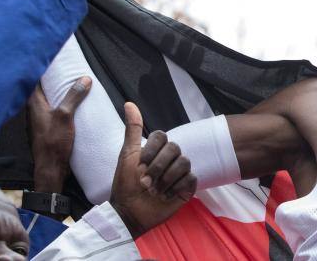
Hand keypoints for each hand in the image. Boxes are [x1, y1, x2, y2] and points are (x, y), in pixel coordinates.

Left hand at [27, 78, 91, 196]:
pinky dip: (61, 104)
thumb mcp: (65, 116)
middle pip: (42, 89)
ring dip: (58, 92)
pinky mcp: (46, 129)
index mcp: (34, 104)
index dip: (45, 69)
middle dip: (53, 79)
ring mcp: (39, 120)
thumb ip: (74, 96)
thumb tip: (84, 79)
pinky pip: (53, 110)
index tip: (57, 60)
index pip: (36, 80)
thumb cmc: (54, 142)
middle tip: (68, 69)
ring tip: (73, 84)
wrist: (50, 169)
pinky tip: (72, 105)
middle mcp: (34, 110)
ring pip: (48, 100)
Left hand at [110, 103, 196, 237]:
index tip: (140, 164)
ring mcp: (179, 173)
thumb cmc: (125, 184)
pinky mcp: (188, 187)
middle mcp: (169, 159)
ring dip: (166, 179)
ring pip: (184, 163)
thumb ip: (132, 129)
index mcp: (156, 149)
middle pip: (175, 149)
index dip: (152, 151)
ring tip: (155, 191)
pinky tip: (167, 195)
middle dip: (158, 168)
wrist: (130, 212)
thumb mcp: (127, 155)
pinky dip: (177, 187)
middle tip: (146, 182)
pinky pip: (191, 178)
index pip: (163, 136)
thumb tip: (129, 103)